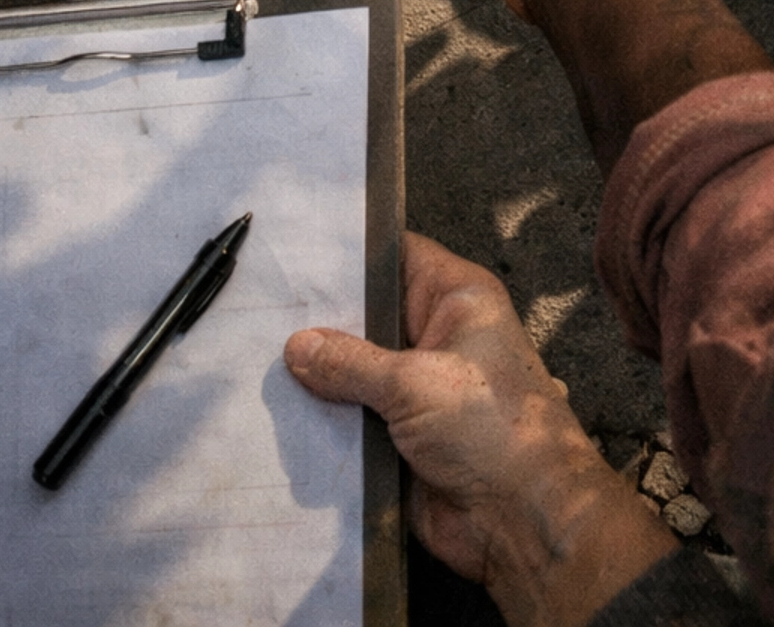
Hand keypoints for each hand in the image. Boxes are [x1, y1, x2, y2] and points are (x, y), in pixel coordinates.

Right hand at [285, 232, 672, 626]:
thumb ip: (351, 362)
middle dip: (319, 320)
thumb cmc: (487, 427)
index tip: (291, 252)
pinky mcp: (398, 438)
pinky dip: (322, 421)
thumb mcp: (415, 382)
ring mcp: (415, 389)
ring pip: (354, 372)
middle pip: (366, 316)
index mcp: (455, 299)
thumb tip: (295, 345)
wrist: (522, 522)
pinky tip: (273, 413)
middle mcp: (435, 337)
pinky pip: (352, 419)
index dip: (348, 253)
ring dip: (315, 377)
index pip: (395, 256)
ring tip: (252, 359)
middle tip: (256, 311)